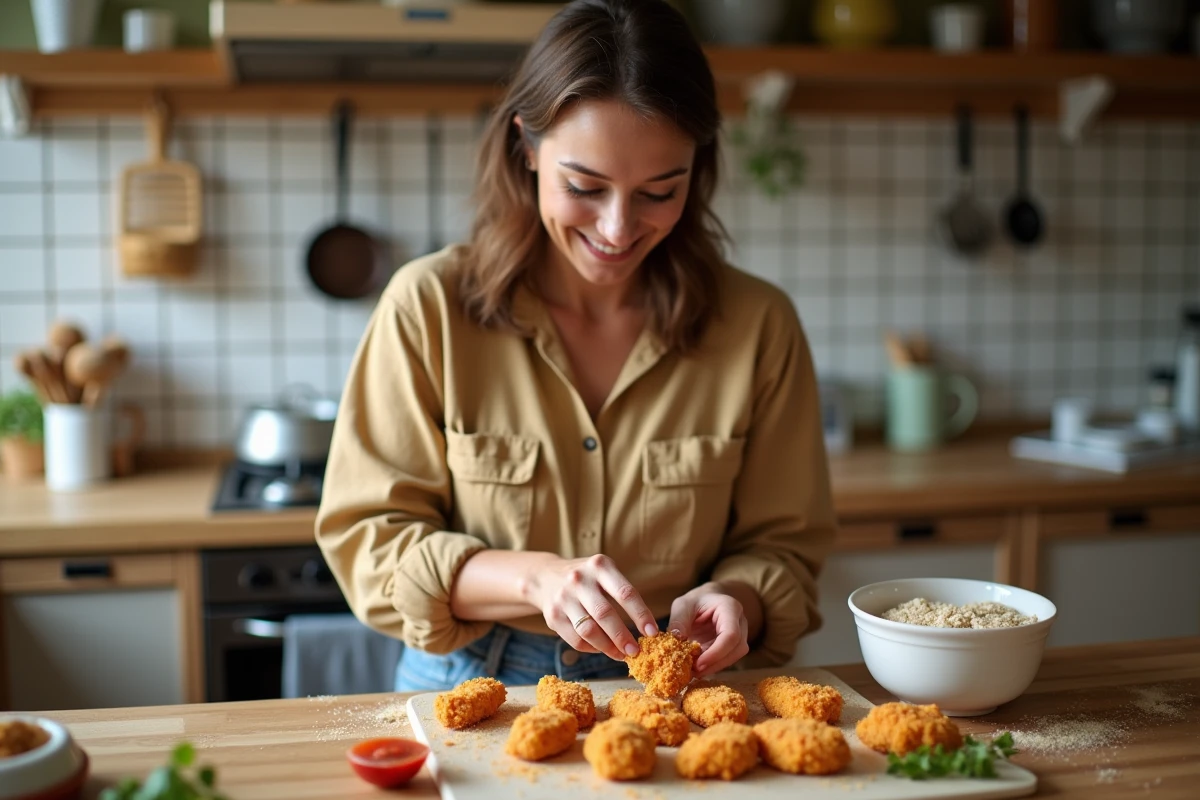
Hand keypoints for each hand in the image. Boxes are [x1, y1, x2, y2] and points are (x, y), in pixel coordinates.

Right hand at [520, 554, 659, 660]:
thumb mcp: (604, 573)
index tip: (652, 632)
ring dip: (608, 647)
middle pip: (605, 614)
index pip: (625, 593)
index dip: (641, 615)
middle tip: (636, 652)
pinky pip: (576, 640)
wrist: (545, 576)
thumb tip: (646, 629)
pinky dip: (592, 649)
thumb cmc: (588, 578)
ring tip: (621, 655)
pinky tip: (602, 649)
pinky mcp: (552, 616)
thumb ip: (623, 594)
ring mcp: (563, 598)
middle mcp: (579, 580)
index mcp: (599, 566)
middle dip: (623, 636)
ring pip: (589, 630)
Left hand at [667, 581, 749, 677]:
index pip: (731, 634)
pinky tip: (696, 669)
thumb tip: (676, 640)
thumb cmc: (695, 600)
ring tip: (692, 672)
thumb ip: (679, 620)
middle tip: (693, 672)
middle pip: (736, 649)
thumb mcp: (683, 605)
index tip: (698, 664)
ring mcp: (739, 635)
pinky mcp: (733, 646)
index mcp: (730, 607)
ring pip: (733, 657)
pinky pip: (726, 659)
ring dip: (714, 667)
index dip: (716, 653)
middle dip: (715, 663)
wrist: (706, 600)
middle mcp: (740, 622)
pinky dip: (712, 666)